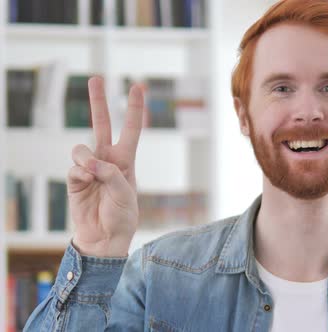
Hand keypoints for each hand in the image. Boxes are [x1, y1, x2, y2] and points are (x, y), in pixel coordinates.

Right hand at [68, 77, 143, 256]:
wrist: (105, 237)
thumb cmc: (121, 215)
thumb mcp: (125, 193)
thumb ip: (110, 174)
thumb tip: (90, 162)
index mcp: (126, 160)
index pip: (131, 129)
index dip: (134, 109)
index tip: (137, 86)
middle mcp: (107, 159)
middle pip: (101, 124)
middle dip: (99, 101)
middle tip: (95, 78)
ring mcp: (89, 168)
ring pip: (81, 148)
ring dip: (87, 159)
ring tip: (94, 175)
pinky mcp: (74, 179)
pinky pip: (73, 167)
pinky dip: (80, 174)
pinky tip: (86, 183)